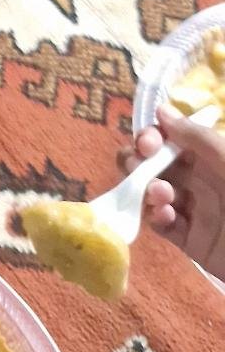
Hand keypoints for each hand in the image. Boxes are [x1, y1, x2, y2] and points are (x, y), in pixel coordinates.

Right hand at [124, 105, 224, 280]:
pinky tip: (167, 218)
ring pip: (153, 192)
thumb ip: (200, 139)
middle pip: (154, 164)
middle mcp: (200, 180)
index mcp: (212, 158)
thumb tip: (162, 110)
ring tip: (162, 196)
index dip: (153, 136)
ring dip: (148, 189)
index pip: (171, 138)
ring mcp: (193, 210)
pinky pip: (162, 225)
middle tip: (138, 167)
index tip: (147, 144)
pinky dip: (156, 218)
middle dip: (139, 162)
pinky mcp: (190, 241)